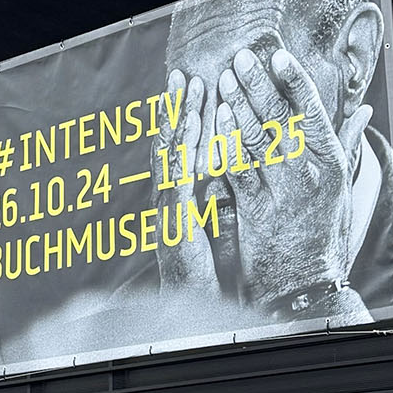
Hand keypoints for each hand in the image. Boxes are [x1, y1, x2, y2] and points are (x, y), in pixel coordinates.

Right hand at [154, 70, 219, 295]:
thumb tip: (224, 183)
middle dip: (174, 108)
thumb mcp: (214, 236)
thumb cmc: (210, 282)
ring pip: (170, 153)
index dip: (182, 120)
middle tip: (182, 72)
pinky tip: (187, 126)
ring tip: (186, 84)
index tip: (189, 88)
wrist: (194, 319)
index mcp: (178, 204)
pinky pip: (177, 178)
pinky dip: (181, 148)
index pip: (178, 153)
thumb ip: (214, 207)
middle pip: (169, 145)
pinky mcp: (174, 223)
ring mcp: (168, 212)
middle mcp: (168, 203)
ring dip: (177, 117)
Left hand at [214, 43, 372, 318]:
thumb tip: (362, 112)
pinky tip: (214, 122)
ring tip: (225, 80)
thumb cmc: (324, 232)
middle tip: (240, 58)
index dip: (295, 82)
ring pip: (257, 141)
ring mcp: (283, 194)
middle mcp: (310, 176)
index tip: (279, 55)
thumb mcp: (344, 188)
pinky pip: (238, 170)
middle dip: (259, 85)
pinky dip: (225, 143)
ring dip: (238, 107)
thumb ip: (347, 145)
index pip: (313, 113)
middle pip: (281, 121)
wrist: (306, 285)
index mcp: (332, 164)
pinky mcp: (256, 211)